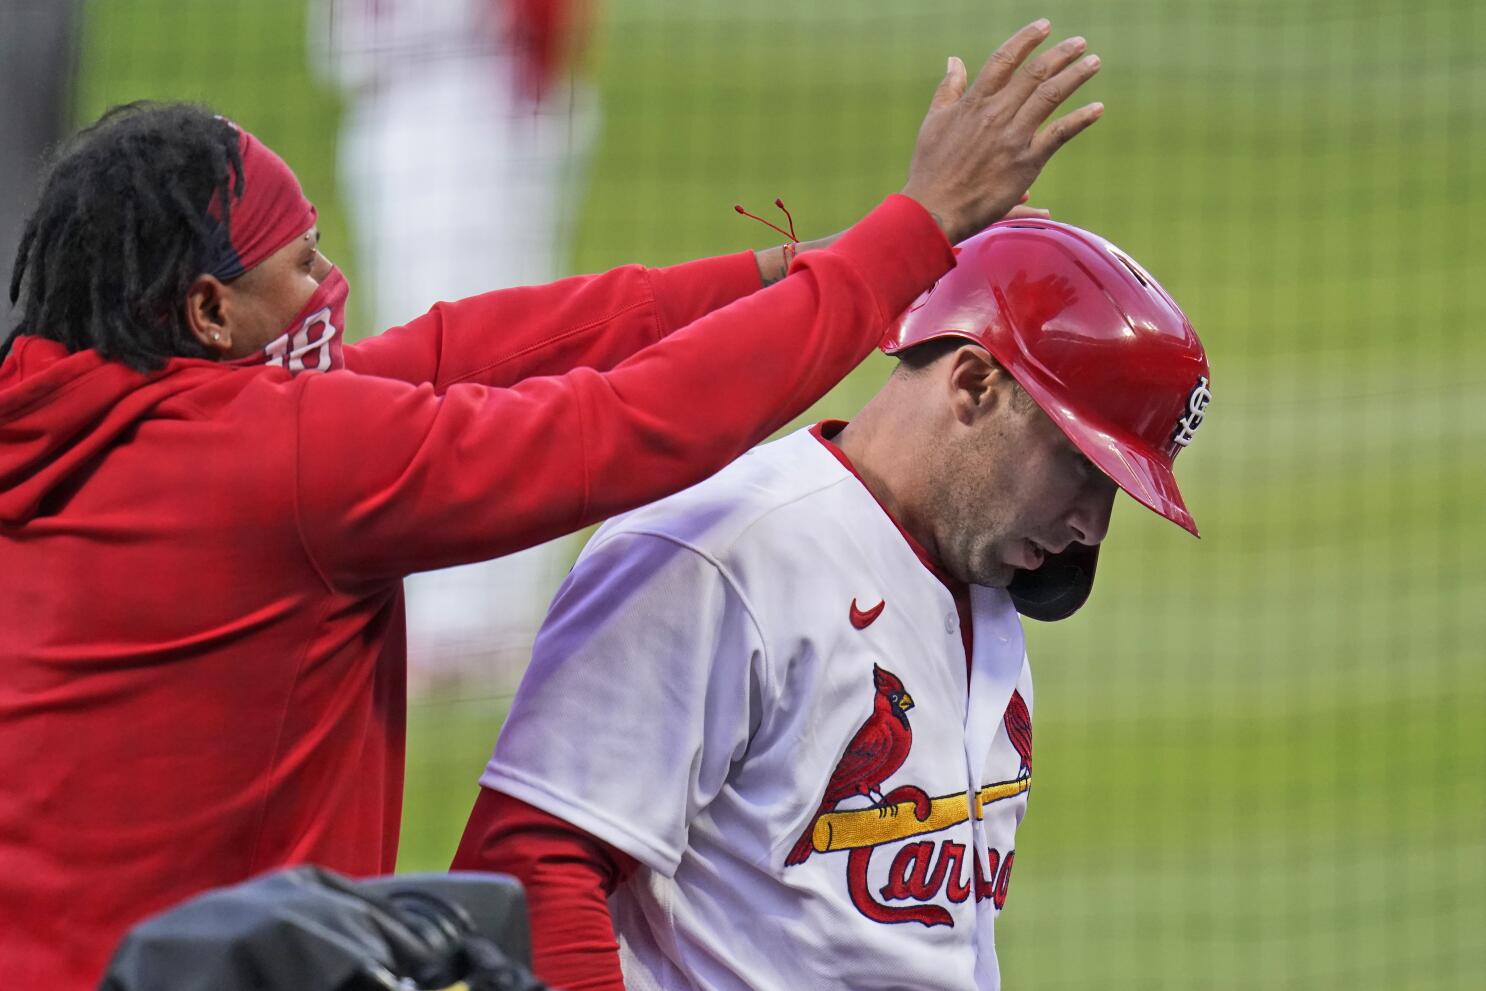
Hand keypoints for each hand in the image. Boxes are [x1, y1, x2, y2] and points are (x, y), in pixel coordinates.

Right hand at [900, 20, 1102, 242]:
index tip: (1044, 26)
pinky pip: (1059, 134)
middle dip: (1060, 54)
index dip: (1026, 39)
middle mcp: (995, 114)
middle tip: (1079, 42)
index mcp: (973, 103)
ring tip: (1093, 62)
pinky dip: (1080, 119)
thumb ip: (948, 89)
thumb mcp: (932, 123)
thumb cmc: (929, 170)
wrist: (933, 210)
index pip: (1003, 60)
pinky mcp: (1026, 163)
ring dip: (1076, 75)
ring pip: (1050, 95)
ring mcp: (1012, 137)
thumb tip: (954, 60)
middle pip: (1034, 73)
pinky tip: (1097, 108)